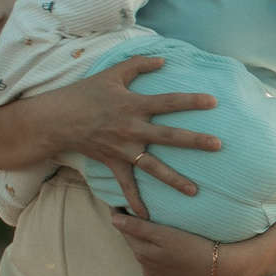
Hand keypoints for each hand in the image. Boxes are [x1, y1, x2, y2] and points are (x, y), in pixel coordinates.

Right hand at [68, 56, 221, 220]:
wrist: (56, 119)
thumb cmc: (84, 93)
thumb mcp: (111, 73)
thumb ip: (138, 64)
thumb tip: (163, 58)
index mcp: (134, 105)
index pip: (169, 102)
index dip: (191, 101)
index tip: (214, 102)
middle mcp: (132, 128)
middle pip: (170, 136)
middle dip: (195, 141)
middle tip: (219, 145)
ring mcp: (123, 148)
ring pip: (154, 167)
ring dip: (174, 180)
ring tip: (195, 191)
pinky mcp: (113, 162)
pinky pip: (126, 184)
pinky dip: (134, 201)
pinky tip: (146, 216)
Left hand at [108, 212, 247, 275]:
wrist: (221, 270)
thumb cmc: (195, 247)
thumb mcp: (165, 235)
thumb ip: (138, 228)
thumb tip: (113, 220)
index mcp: (143, 254)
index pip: (126, 231)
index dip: (121, 216)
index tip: (118, 202)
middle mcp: (147, 266)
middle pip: (134, 243)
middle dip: (131, 229)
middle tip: (131, 209)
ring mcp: (159, 275)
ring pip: (145, 254)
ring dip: (143, 241)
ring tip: (148, 226)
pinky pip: (157, 264)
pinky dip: (156, 253)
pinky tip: (164, 246)